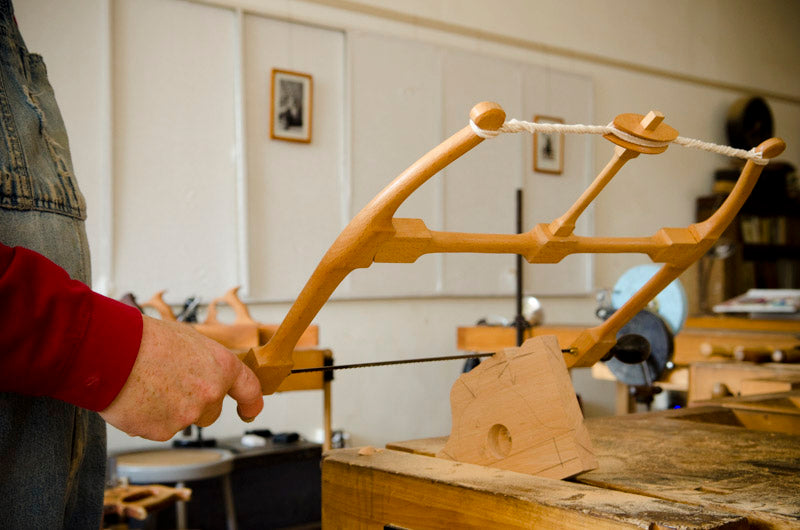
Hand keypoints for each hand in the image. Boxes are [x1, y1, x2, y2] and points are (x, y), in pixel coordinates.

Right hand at [100, 315, 263, 440]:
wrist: (112, 351)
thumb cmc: (146, 339)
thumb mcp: (189, 340)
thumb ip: (207, 363)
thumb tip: (209, 374)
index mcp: (223, 367)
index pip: (250, 391)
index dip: (251, 403)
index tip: (249, 410)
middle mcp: (211, 394)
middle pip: (212, 411)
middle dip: (196, 403)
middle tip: (170, 383)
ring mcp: (188, 415)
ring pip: (184, 420)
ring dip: (170, 410)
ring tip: (148, 385)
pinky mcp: (163, 431)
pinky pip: (160, 429)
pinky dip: (149, 418)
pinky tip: (137, 398)